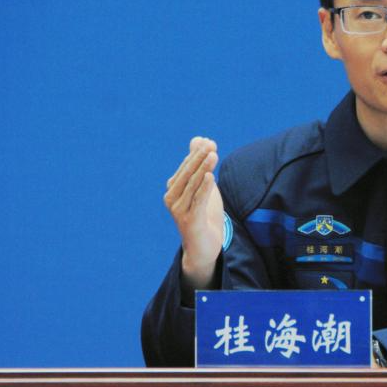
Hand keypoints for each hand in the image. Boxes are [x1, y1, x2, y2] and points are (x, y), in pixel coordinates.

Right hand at [164, 136, 224, 288]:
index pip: (185, 167)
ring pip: (193, 186)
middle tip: (211, 145)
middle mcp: (172, 199)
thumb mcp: (203, 187)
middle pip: (187, 174)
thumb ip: (200, 165)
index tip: (209, 142)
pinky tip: (211, 176)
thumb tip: (199, 139)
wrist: (203, 247)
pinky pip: (198, 201)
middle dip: (199, 158)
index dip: (196, 154)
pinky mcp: (190, 221)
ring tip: (214, 155)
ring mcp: (179, 211)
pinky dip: (204, 188)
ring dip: (204, 169)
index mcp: (174, 190)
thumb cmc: (203, 215)